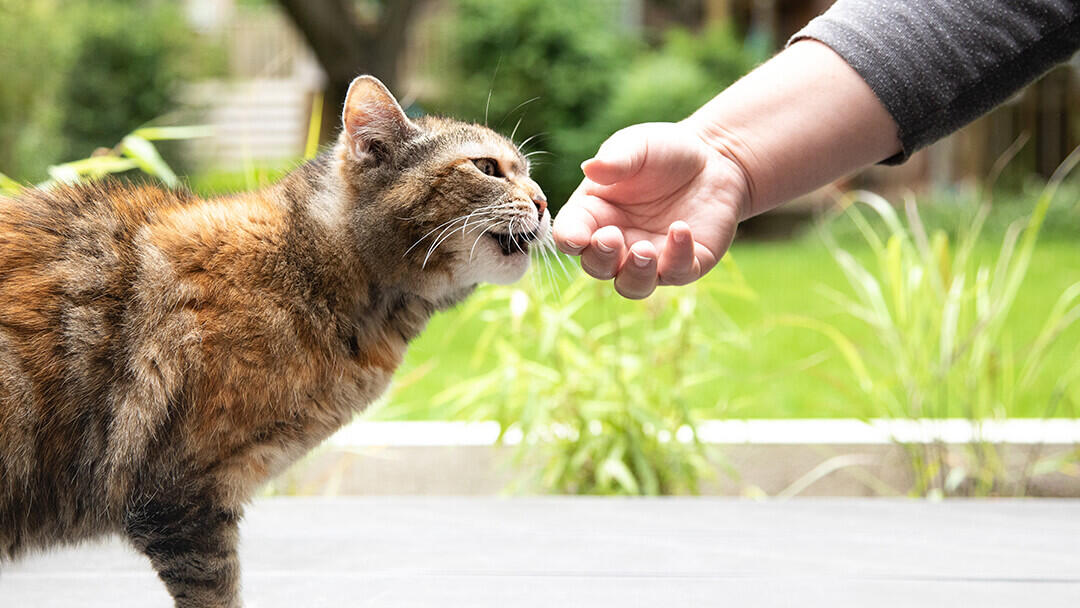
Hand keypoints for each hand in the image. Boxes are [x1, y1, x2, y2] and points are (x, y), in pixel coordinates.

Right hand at [553, 121, 749, 298]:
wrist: (715, 159)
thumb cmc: (665, 151)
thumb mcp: (637, 145)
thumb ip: (615, 159)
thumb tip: (589, 168)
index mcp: (593, 214)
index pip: (570, 236)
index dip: (569, 240)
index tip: (577, 237)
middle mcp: (617, 242)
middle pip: (597, 267)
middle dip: (601, 258)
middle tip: (612, 237)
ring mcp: (650, 258)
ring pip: (632, 285)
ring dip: (635, 274)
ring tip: (645, 251)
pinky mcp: (685, 264)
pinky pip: (677, 273)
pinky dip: (678, 258)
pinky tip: (681, 229)